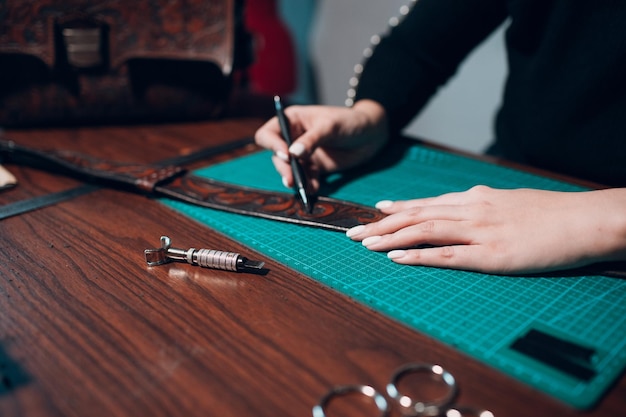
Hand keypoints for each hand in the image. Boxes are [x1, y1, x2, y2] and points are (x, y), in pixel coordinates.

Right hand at [254, 100, 387, 191]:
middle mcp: (293, 137)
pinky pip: (306, 178)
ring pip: (290, 170)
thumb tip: (293, 154)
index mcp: (292, 120)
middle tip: (292, 180)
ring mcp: (304, 154)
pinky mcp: (315, 167)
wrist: (372, 134)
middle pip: (277, 156)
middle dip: (284, 168)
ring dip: (295, 179)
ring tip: (304, 188)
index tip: (286, 156)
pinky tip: (314, 189)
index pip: (269, 133)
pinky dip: (308, 185)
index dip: (272, 145)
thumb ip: (312, 140)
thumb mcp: (330, 127)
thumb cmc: (350, 121)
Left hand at [346, 186, 625, 274]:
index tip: (376, 210)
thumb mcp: (511, 201)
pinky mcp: (490, 254)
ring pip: (423, 231)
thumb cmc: (550, 214)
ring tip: (364, 244)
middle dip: (382, 223)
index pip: (427, 203)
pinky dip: (417, 256)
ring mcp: (478, 231)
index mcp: (475, 198)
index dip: (398, 207)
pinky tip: (396, 258)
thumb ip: (484, 205)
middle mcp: (470, 210)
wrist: (583, 220)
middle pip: (416, 215)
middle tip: (353, 231)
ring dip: (390, 238)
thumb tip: (464, 208)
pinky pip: (445, 255)